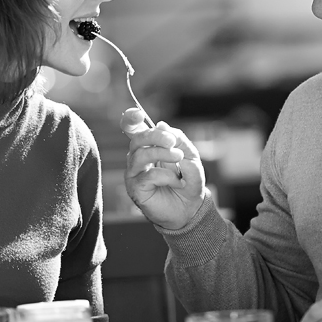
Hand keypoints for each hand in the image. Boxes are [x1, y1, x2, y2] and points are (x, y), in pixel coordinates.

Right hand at [120, 108, 206, 229]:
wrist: (190, 207)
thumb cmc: (188, 180)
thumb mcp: (190, 156)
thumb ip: (179, 140)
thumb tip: (161, 125)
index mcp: (149, 145)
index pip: (132, 128)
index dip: (130, 118)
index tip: (137, 114)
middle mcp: (137, 157)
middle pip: (137, 139)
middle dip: (155, 137)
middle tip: (172, 142)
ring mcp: (134, 173)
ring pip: (141, 155)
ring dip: (163, 155)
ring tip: (179, 160)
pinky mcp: (135, 189)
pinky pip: (148, 176)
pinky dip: (167, 176)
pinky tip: (177, 182)